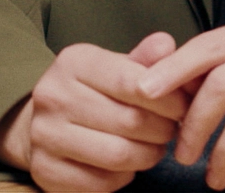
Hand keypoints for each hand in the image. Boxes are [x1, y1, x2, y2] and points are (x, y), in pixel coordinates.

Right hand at [0, 32, 189, 191]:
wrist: (41, 123)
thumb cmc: (91, 93)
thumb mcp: (115, 67)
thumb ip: (144, 59)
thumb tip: (166, 45)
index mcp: (73, 63)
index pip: (131, 82)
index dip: (168, 99)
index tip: (183, 108)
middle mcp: (53, 96)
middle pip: (130, 122)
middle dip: (163, 129)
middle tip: (171, 129)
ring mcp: (45, 135)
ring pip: (119, 155)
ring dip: (148, 155)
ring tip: (155, 146)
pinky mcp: (45, 171)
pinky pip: (102, 182)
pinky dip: (124, 176)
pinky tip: (127, 163)